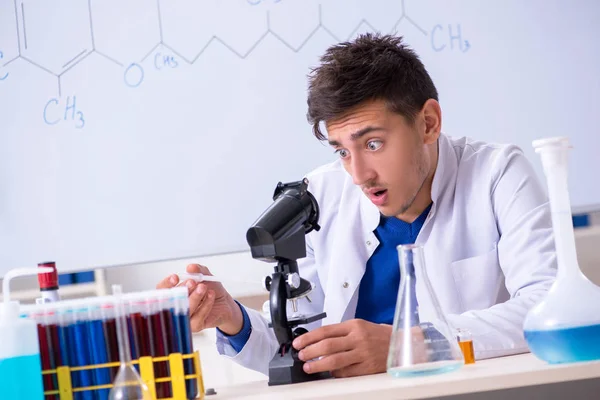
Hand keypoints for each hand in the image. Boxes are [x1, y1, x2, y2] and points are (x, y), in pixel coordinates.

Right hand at [156, 264, 243, 334]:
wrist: (225, 302)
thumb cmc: (210, 289)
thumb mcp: (206, 276)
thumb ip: (198, 270)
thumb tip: (191, 267)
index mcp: (174, 294)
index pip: (161, 291)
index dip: (166, 284)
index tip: (175, 278)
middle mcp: (176, 307)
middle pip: (173, 301)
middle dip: (184, 290)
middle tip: (193, 282)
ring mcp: (185, 318)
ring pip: (185, 310)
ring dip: (195, 297)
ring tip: (204, 287)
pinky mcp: (195, 326)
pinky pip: (198, 316)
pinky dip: (206, 304)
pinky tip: (211, 295)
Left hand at [292, 319, 424, 377]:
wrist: (402, 345)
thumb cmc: (379, 335)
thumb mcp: (360, 326)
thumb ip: (341, 333)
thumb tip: (319, 341)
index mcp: (354, 325)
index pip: (325, 330)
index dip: (309, 337)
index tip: (299, 343)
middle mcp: (357, 338)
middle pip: (327, 345)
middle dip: (310, 351)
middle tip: (301, 355)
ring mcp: (362, 354)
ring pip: (335, 360)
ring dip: (318, 364)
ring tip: (309, 366)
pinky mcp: (367, 367)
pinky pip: (346, 372)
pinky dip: (335, 374)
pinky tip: (329, 373)